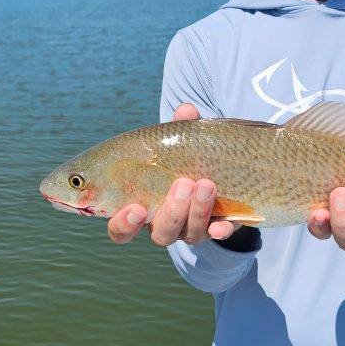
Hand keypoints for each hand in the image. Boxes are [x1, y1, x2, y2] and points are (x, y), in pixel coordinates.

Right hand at [107, 104, 239, 246]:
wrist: (221, 172)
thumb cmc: (184, 159)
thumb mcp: (181, 144)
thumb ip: (180, 130)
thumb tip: (186, 110)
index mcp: (143, 207)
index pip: (121, 229)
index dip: (124, 224)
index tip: (136, 208)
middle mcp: (165, 224)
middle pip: (161, 234)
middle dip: (172, 211)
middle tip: (183, 183)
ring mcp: (191, 229)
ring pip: (189, 234)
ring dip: (197, 211)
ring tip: (206, 184)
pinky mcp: (217, 227)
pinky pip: (218, 235)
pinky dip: (220, 230)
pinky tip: (222, 224)